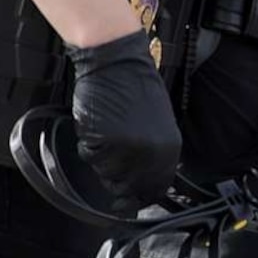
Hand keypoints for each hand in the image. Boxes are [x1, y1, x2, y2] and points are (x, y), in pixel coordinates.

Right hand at [67, 32, 183, 202]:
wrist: (115, 61)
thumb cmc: (134, 85)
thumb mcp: (157, 122)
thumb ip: (154, 153)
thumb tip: (145, 179)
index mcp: (169, 149)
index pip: (155, 187)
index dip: (140, 192)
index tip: (130, 195)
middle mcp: (151, 153)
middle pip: (128, 186)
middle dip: (116, 176)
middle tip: (111, 153)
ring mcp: (127, 149)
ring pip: (106, 173)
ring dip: (101, 158)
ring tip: (107, 130)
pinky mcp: (103, 142)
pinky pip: (90, 157)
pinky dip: (89, 146)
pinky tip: (97, 125)